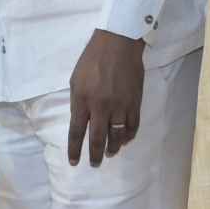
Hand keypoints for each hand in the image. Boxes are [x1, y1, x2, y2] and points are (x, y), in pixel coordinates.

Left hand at [67, 30, 147, 166]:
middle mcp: (101, 107)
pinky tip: (125, 140)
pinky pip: (133, 126)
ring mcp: (120, 106)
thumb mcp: (76, 80)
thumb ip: (78, 102)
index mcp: (82, 101)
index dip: (75, 150)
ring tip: (110, 153)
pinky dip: (129, 136)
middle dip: (95, 155)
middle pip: (97, 139)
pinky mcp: (135, 102)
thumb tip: (82, 121)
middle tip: (95, 164)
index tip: (74, 162)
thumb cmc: (92, 60)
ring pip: (117, 135)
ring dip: (113, 147)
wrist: (118, 44)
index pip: (76, 132)